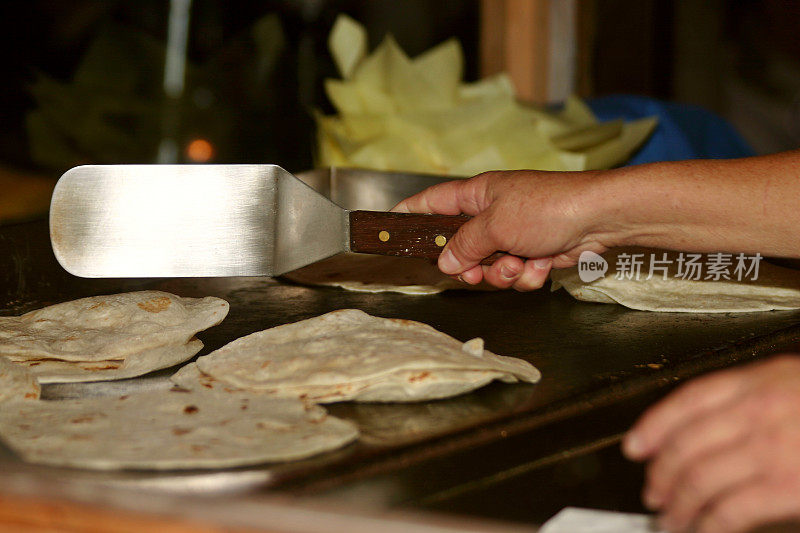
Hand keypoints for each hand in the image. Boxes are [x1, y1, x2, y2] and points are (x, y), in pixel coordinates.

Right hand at [392, 170, 619, 289]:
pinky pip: (516, 274)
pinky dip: (528, 275)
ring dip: (503, 273)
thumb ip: (465, 245)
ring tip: (521, 264)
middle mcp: (492, 214)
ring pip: (488, 267)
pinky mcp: (534, 252)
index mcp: (477, 195)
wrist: (600, 219)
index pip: (432, 202)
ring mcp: (513, 235)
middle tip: (475, 273)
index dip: (409, 214)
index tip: (389, 226)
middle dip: (470, 266)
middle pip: (460, 248)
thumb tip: (445, 263)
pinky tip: (542, 265)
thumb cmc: (548, 207)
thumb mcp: (496, 225)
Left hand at [623, 355, 799, 532]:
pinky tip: (702, 531)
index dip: (653, 426)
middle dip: (662, 473)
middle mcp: (758, 411)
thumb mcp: (794, 382)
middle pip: (687, 444)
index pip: (687, 400)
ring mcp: (771, 449)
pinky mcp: (787, 486)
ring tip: (670, 519)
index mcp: (759, 381)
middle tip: (652, 492)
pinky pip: (731, 509)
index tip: (636, 446)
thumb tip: (709, 427)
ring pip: (700, 479)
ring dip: (678, 504)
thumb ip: (752, 396)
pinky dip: (708, 525)